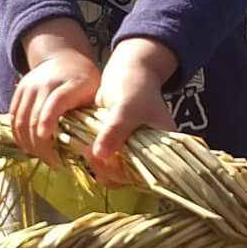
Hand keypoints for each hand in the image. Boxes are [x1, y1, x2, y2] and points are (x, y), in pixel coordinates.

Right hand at [9, 49, 100, 166]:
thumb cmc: (86, 82)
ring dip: (28, 144)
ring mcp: (29, 86)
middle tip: (53, 162)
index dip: (48, 120)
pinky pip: (13, 118)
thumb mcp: (96, 94)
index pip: (55, 102)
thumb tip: (95, 148)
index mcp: (71, 84)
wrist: (65, 57)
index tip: (46, 139)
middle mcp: (45, 83)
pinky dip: (19, 136)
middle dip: (40, 144)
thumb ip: (94, 116)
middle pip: (34, 116)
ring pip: (20, 120)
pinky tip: (30, 147)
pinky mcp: (19, 91)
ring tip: (42, 157)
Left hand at [87, 40, 176, 186]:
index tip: (100, 157)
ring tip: (84, 149)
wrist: (126, 72)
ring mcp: (133, 152)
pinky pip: (106, 162)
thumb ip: (115, 130)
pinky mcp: (118, 148)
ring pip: (115, 172)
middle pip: (129, 176)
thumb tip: (100, 155)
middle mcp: (150, 154)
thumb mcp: (126, 107)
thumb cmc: (134, 86)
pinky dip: (94, 159)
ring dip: (98, 166)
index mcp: (163, 147)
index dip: (123, 171)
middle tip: (87, 152)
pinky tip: (83, 148)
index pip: (146, 173)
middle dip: (106, 169)